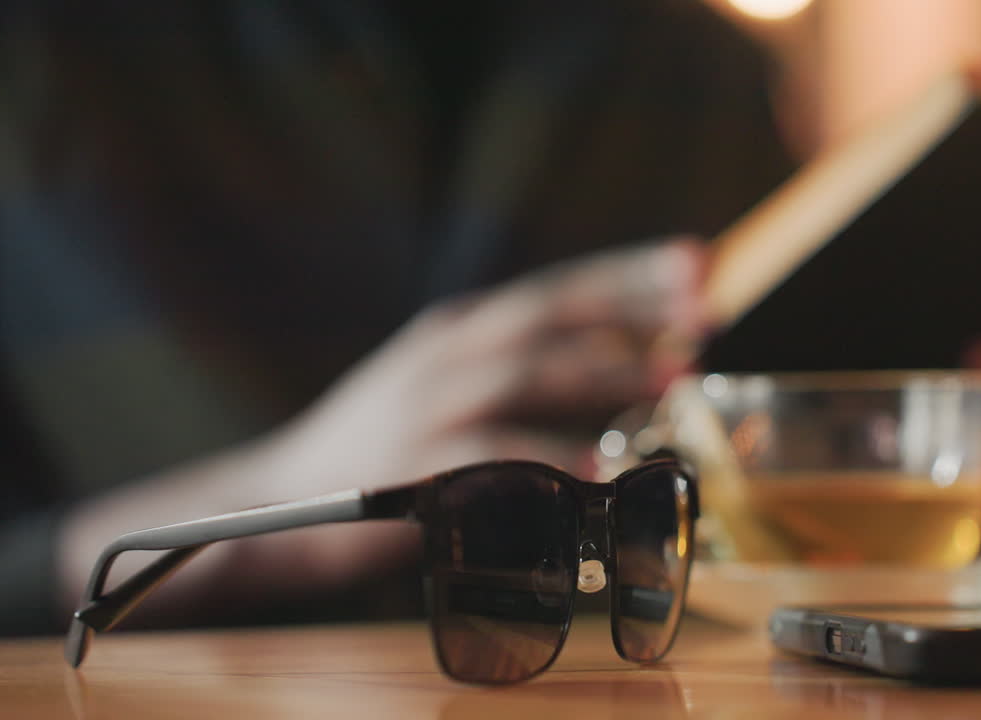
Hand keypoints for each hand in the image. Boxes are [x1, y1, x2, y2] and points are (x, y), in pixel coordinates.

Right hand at [270, 237, 707, 492]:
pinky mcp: (409, 464)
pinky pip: (490, 454)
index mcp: (457, 332)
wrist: (275, 498)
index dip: (627, 272)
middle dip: (630, 307)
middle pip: (548, 315)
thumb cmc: (379, 448)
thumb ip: (517, 377)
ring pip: (523, 371)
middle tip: (706, 308)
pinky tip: (601, 467)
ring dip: (603, 373)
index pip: (555, 289)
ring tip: (674, 379)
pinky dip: (548, 456)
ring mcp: (423, 405)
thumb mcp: (443, 390)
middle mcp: (443, 355)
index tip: (698, 262)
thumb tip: (620, 371)